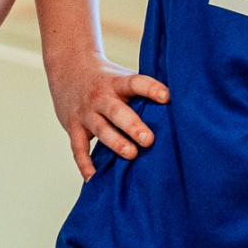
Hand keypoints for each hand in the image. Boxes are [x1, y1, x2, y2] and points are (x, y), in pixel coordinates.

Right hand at [47, 50, 168, 178]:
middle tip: (149, 140)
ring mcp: (85, 113)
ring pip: (100, 130)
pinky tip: (93, 178)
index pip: (136, 83)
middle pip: (116, 112)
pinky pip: (78, 149)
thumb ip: (142, 90)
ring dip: (116, 143)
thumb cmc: (107, 78)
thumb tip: (179, 102)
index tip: (167, 97)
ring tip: (132, 155)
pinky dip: (85, 164)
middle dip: (133, 126)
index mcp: (118, 82)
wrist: (68, 69)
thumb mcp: (123, 76)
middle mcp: (101, 97)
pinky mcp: (72, 128)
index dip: (151, 89)